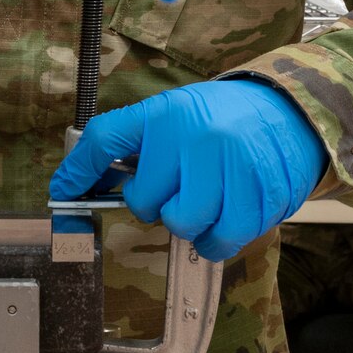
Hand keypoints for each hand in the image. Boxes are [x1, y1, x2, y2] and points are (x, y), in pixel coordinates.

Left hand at [50, 80, 328, 260]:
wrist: (291, 111)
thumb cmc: (225, 119)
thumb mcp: (179, 115)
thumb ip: (142, 146)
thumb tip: (90, 185)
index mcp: (166, 113)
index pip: (105, 139)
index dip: (77, 171)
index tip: (61, 194)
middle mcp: (193, 137)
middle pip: (145, 203)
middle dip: (158, 205)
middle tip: (180, 188)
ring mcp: (228, 167)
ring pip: (182, 225)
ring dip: (190, 224)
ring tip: (206, 203)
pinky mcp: (257, 196)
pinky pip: (221, 241)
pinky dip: (217, 241)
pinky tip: (225, 219)